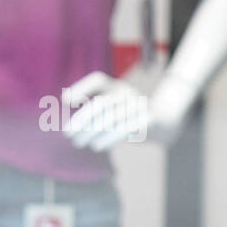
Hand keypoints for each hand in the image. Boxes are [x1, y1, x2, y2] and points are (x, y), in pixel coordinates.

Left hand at [64, 70, 195, 149]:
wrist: (160, 122)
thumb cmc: (126, 118)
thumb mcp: (109, 111)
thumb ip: (91, 113)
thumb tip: (66, 111)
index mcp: (115, 87)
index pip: (98, 80)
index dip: (82, 88)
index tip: (66, 101)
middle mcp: (126, 93)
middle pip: (102, 103)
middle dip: (82, 119)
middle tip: (67, 134)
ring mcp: (138, 105)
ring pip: (112, 117)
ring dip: (92, 132)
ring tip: (78, 143)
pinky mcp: (148, 120)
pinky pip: (127, 128)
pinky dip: (110, 137)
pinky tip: (97, 146)